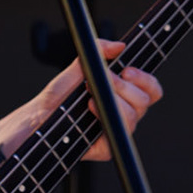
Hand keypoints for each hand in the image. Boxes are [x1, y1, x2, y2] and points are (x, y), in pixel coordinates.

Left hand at [36, 40, 163, 160]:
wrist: (41, 115)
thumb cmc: (61, 94)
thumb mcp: (80, 65)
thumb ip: (100, 51)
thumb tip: (119, 45)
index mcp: (125, 95)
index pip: (151, 90)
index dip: (146, 80)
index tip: (127, 70)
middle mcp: (125, 113)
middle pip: (144, 101)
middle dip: (124, 86)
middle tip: (107, 78)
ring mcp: (117, 130)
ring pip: (133, 117)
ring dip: (113, 99)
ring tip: (92, 91)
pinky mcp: (108, 147)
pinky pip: (117, 133)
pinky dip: (104, 116)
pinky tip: (90, 108)